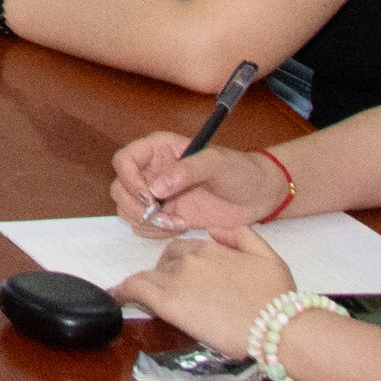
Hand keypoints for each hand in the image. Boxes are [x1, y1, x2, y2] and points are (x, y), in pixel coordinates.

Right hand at [111, 132, 289, 235]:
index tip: (150, 196)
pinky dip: (155, 231)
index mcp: (159, 149)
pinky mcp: (167, 215)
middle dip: (136, 206)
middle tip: (162, 215)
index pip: (124, 160)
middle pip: (120, 188)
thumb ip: (186, 170)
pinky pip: (144, 226)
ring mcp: (158, 195)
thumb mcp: (216, 163)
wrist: (259, 195)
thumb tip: (156, 187)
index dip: (129, 179)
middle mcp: (153, 171)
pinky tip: (180, 227)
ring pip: (127, 209)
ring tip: (175, 223)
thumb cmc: (240, 170)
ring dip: (145, 221)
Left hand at [112, 220, 295, 352]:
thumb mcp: (269, 256)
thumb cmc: (277, 296)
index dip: (181, 265)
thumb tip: (217, 229)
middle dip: (166, 275)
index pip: (183, 251)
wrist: (278, 326)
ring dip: (148, 286)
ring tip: (144, 299)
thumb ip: (243, 236)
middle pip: (166, 263)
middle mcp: (191, 258)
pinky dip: (123, 291)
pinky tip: (116, 297)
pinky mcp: (169, 302)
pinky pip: (137, 289)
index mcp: (211, 247)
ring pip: (151, 276)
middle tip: (174, 295)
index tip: (183, 280)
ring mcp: (178, 279)